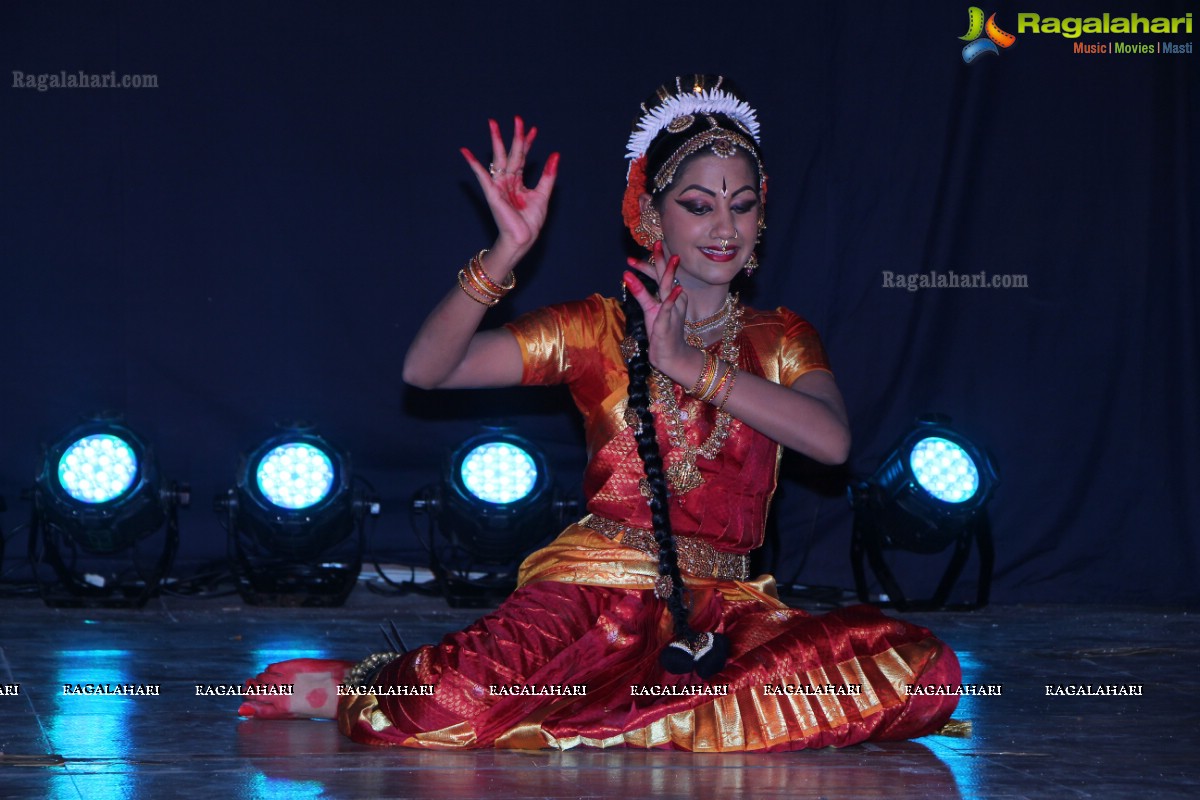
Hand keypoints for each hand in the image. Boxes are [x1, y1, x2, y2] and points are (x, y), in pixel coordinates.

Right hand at [460, 117, 558, 256]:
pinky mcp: (492, 192)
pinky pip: (482, 175)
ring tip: (493, 123)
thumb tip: (555, 154)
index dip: (528, 143)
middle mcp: (507, 181)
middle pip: (511, 153)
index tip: (533, 129)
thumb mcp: (543, 194)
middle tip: (517, 118)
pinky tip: (466, 152)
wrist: (522, 238)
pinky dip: (474, 164)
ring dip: (496, 140)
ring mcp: (499, 185)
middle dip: (514, 136)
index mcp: (518, 182)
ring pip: (498, 158)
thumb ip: (548, 175)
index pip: (523, 157)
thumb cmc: (530, 222)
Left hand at [623, 248, 698, 379]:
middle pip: (667, 276)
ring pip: (670, 288)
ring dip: (671, 273)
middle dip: (662, 259)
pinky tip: (678, 289)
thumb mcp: (650, 309)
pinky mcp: (668, 322)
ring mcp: (672, 310)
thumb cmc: (662, 332)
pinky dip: (672, 298)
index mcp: (669, 296)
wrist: (671, 355)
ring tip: (672, 258)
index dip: (651, 262)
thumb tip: (627, 275)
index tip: (637, 252)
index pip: (660, 275)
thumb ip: (641, 293)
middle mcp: (673, 300)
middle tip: (657, 242)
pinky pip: (669, 308)